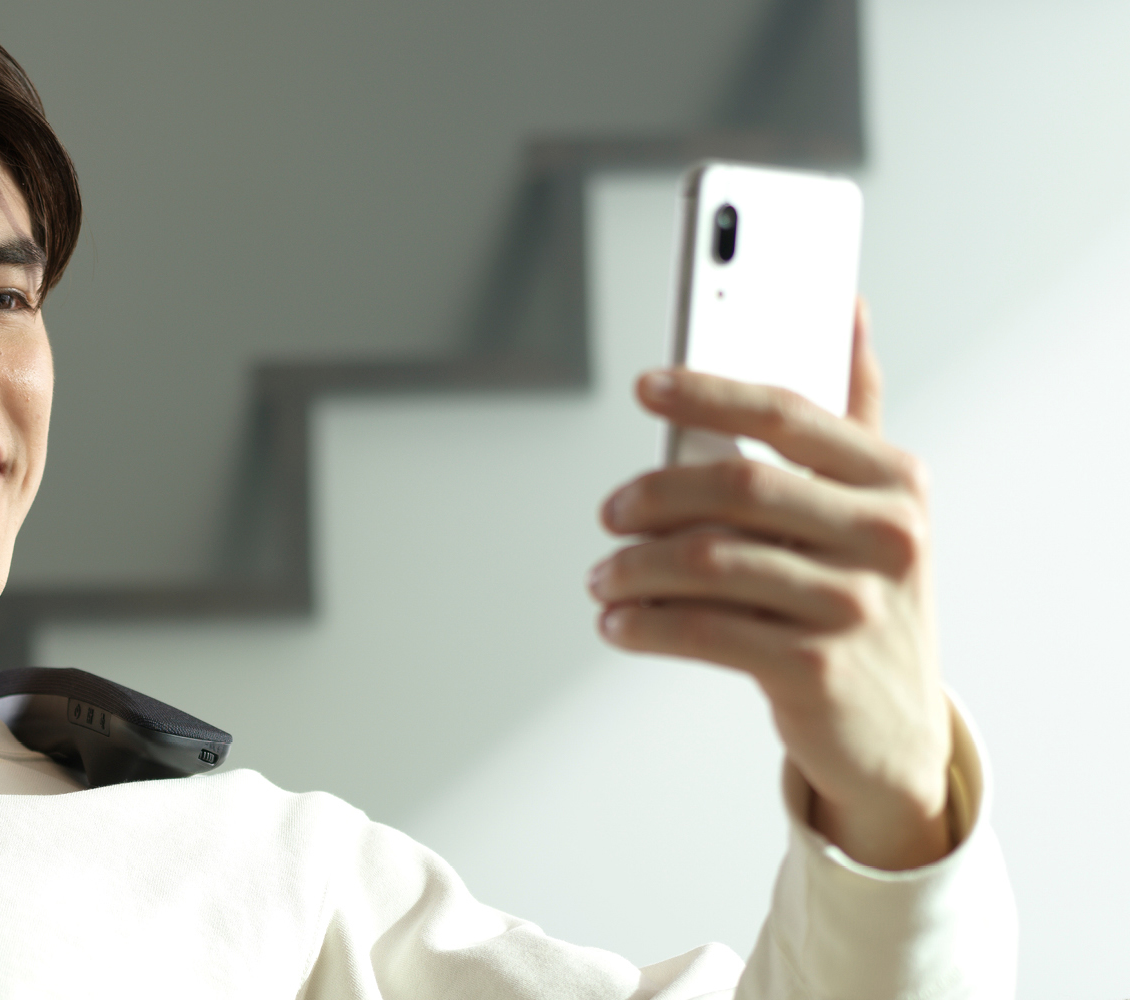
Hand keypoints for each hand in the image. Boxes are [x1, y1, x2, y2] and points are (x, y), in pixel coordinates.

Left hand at [588, 302, 953, 869]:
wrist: (896, 731)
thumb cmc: (865, 597)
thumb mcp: (875, 505)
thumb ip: (854, 410)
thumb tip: (844, 304)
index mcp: (896, 481)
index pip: (787, 413)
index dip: (708, 393)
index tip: (645, 387)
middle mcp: (887, 537)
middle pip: (736, 486)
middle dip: (653, 495)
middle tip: (609, 514)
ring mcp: (854, 606)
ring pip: (707, 562)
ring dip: (632, 568)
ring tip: (603, 578)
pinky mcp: (815, 669)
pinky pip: (700, 630)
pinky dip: (642, 623)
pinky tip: (617, 623)